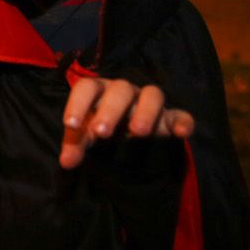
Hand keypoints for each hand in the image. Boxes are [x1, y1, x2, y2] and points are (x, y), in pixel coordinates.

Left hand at [60, 77, 194, 169]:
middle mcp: (124, 92)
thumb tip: (66, 162)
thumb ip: (75, 145)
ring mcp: (148, 103)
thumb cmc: (100, 128)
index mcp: (100, 91)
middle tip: (102, 133)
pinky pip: (180, 115)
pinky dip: (183, 121)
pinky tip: (181, 133)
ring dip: (145, 111)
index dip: (78, 103)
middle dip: (111, 109)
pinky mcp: (170, 118)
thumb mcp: (85, 135)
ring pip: (152, 94)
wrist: (127, 136)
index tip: (71, 124)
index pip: (87, 87)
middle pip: (120, 89)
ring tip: (138, 132)